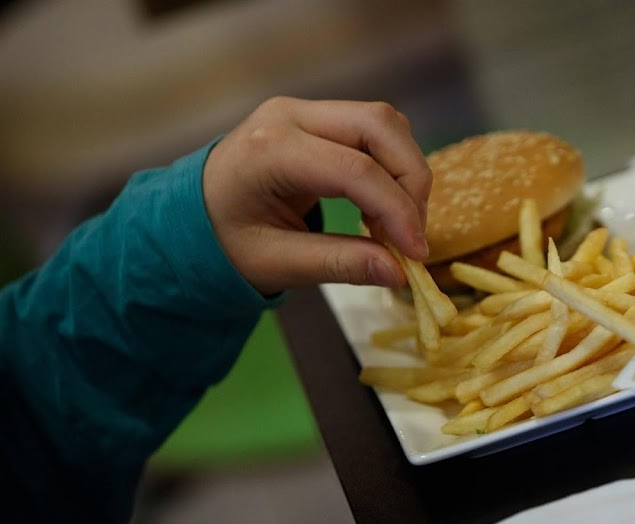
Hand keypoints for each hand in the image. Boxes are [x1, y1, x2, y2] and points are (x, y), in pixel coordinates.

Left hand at [202, 97, 431, 294]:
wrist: (188, 217)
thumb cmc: (224, 242)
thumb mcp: (276, 263)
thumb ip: (339, 264)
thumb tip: (399, 272)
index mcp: (270, 150)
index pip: (357, 169)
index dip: (398, 211)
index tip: (416, 253)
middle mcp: (289, 116)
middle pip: (380, 127)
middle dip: (411, 181)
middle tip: (413, 235)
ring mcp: (304, 111)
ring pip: (384, 123)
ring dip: (405, 171)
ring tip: (396, 225)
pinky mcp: (318, 118)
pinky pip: (374, 130)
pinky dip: (392, 166)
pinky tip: (381, 207)